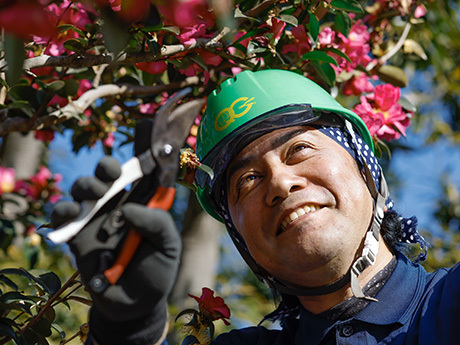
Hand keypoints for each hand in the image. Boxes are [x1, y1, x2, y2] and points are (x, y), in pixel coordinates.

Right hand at [50, 122, 180, 344]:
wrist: (135, 302)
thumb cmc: (156, 269)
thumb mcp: (168, 246)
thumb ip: (156, 223)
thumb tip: (128, 209)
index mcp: (144, 201)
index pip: (143, 169)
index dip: (143, 147)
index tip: (146, 125)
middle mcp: (120, 203)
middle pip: (109, 173)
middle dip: (107, 167)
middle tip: (112, 174)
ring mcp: (97, 217)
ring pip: (84, 187)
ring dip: (88, 185)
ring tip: (95, 195)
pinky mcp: (77, 234)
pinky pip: (63, 216)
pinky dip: (63, 211)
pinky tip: (70, 213)